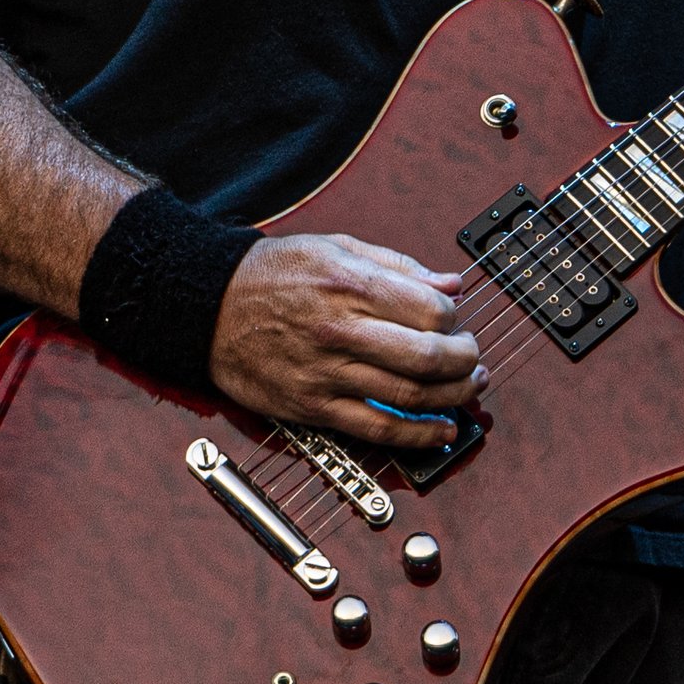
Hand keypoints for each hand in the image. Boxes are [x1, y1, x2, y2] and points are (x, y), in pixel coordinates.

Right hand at [209, 233, 484, 450]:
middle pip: (427, 356)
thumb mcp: (336, 247)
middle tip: (474, 359)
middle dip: (465, 362)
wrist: (210, 307)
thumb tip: (450, 284)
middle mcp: (341, 330)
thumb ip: (397, 266)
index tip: (455, 320)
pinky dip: (418, 435)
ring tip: (469, 389)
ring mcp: (327, 373)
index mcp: (350, 284)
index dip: (455, 318)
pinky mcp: (313, 407)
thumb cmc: (273, 274)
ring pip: (409, 397)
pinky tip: (442, 431)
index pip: (430, 310)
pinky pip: (377, 430)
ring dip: (452, 398)